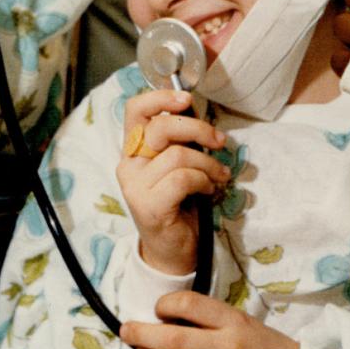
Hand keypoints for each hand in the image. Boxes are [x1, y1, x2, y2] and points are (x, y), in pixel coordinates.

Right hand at [116, 89, 228, 275]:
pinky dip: (204, 182)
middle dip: (198, 129)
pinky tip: (208, 191)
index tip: (186, 99)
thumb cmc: (180, 204)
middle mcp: (129, 165)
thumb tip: (194, 108)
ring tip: (218, 176)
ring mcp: (135, 186)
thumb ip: (182, 138)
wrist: (174, 250)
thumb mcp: (181, 163)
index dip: (159, 98)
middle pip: (161, 127)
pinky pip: (183, 179)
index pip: (134, 110)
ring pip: (179, 155)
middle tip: (220, 141)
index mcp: (134, 149)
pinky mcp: (148, 205)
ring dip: (208, 164)